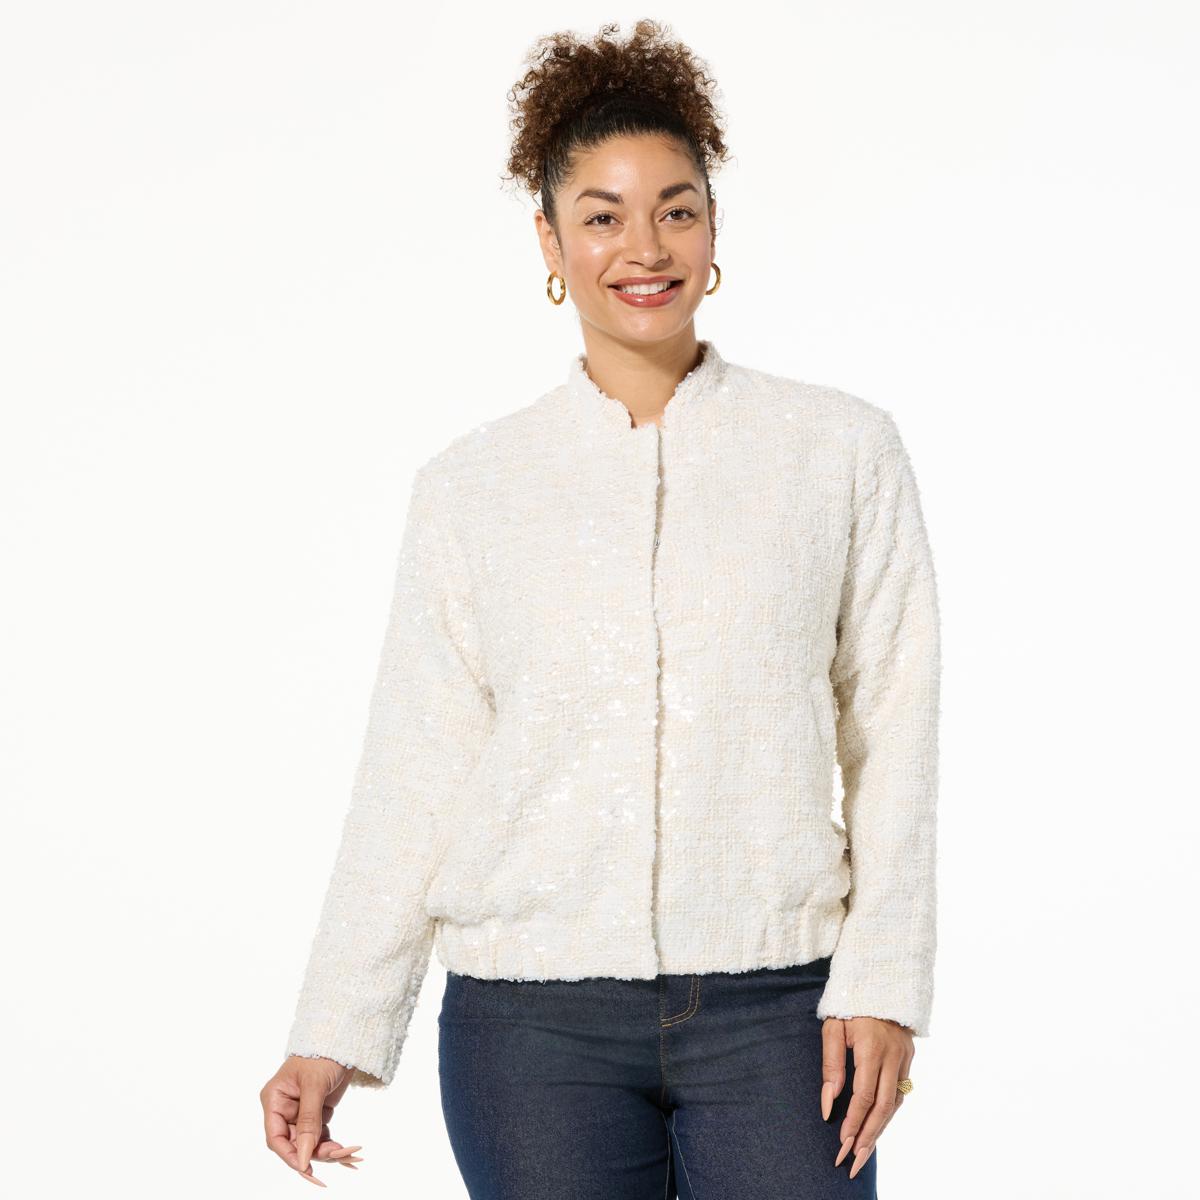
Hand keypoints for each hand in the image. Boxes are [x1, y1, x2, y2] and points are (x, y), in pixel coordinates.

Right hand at [261, 1056, 365, 1185]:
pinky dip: (333, 1143)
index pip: (276, 1138)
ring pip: (309, 1143)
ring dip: (328, 1150)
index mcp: (274, 1100)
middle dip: (316, 1152)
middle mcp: (284, 1109)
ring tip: (350, 1153)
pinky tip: (349, 1150)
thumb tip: (303, 1158)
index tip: (308, 1169)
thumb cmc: (322, 1053)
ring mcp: (301, 1111)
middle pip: (295, 1143)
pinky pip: (321, 1136)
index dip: (290, 1156)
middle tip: (341, 1154)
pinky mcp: (318, 1112)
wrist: (344, 1037)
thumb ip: (308, 1122)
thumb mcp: (314, 1086)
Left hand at [820, 1016, 914, 1179]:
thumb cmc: (848, 1002)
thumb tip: (828, 1104)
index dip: (854, 1121)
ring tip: (865, 1150)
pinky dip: (889, 1110)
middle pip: (884, 1107)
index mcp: (873, 1048)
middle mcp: (894, 1055)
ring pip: (896, 1102)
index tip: (842, 1142)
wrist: (879, 977)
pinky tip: (878, 1123)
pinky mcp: (909, 1055)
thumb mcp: (832, 1027)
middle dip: (869, 1136)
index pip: (865, 1096)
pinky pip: (901, 1090)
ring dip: (881, 1128)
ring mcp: (905, 1056)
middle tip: (854, 1159)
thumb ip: (831, 1065)